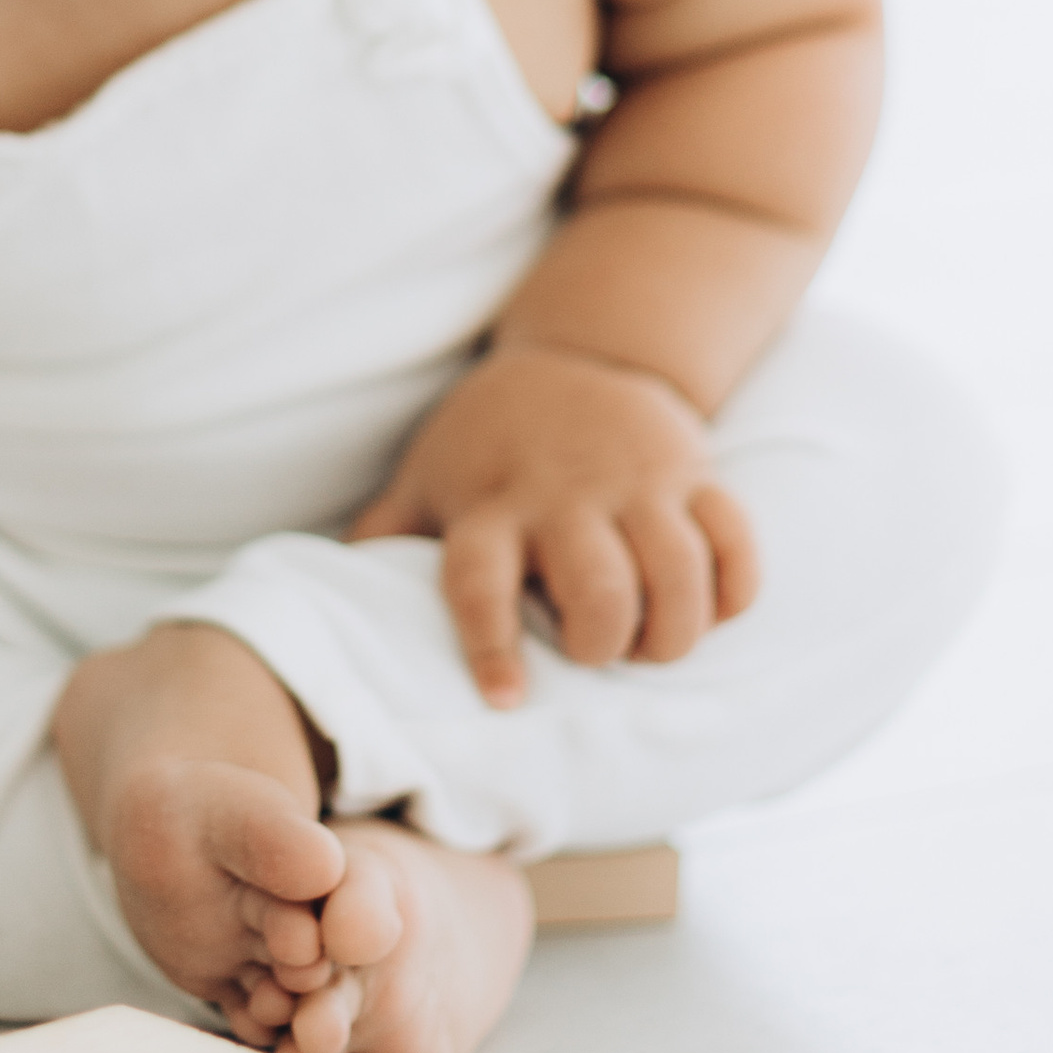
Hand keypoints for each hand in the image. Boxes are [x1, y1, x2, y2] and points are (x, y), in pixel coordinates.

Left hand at [350, 337, 758, 703]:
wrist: (578, 352)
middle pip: (598, 591)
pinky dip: (734, 590)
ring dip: (674, 630)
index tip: (506, 700)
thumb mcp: (423, 480)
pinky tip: (713, 607)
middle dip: (605, 643)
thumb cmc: (489, 442)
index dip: (492, 647)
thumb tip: (317, 611)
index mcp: (489, 509)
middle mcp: (563, 497)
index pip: (479, 584)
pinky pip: (735, 540)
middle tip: (597, 652)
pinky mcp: (695, 472)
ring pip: (677, 573)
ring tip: (654, 644)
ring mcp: (636, 483)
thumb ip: (384, 542)